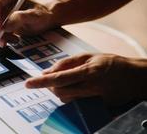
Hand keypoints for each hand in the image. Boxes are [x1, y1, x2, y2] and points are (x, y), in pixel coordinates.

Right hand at [0, 0, 54, 45]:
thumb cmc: (42, 16)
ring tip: (15, 40)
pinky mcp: (0, 22)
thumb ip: (21, 18)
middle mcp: (3, 2)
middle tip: (4, 40)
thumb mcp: (36, 16)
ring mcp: (0, 13)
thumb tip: (5, 26)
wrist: (45, 22)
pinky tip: (13, 39)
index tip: (0, 29)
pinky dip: (1, 38)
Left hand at [25, 53, 146, 105]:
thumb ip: (67, 63)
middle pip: (60, 92)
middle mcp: (90, 87)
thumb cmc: (111, 63)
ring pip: (66, 99)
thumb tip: (48, 71)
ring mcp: (94, 99)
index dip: (42, 82)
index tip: (28, 84)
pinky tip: (76, 88)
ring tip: (67, 81)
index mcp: (88, 71)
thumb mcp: (89, 56)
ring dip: (59, 90)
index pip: (59, 78)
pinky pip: (75, 103)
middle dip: (51, 86)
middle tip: (51, 79)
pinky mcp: (97, 106)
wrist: (135, 77)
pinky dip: (70, 96)